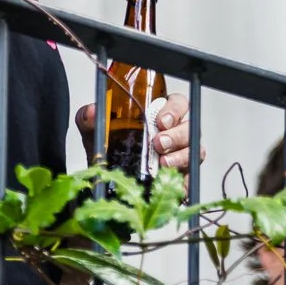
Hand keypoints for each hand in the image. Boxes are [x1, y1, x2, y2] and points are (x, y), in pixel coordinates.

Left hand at [73, 93, 199, 168]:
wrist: (107, 181)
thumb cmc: (110, 148)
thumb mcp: (95, 130)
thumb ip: (90, 118)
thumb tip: (92, 111)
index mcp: (161, 114)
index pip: (178, 103)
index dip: (175, 109)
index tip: (161, 120)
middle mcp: (175, 133)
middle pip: (190, 127)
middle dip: (177, 135)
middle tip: (158, 143)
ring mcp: (181, 155)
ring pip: (195, 151)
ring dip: (180, 156)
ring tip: (162, 163)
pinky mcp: (182, 177)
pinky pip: (191, 177)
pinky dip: (183, 180)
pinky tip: (167, 180)